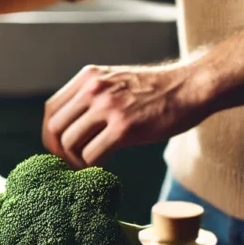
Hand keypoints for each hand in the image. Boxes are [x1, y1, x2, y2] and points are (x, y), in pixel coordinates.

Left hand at [41, 60, 215, 167]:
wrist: (192, 87)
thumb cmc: (157, 90)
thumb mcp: (116, 81)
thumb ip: (92, 96)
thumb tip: (71, 126)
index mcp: (89, 77)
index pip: (51, 110)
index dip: (51, 135)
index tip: (60, 149)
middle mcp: (93, 89)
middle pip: (55, 129)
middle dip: (59, 152)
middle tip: (72, 164)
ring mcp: (108, 108)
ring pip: (70, 144)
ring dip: (75, 162)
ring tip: (89, 166)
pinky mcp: (124, 128)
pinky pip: (92, 155)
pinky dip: (92, 166)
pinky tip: (103, 167)